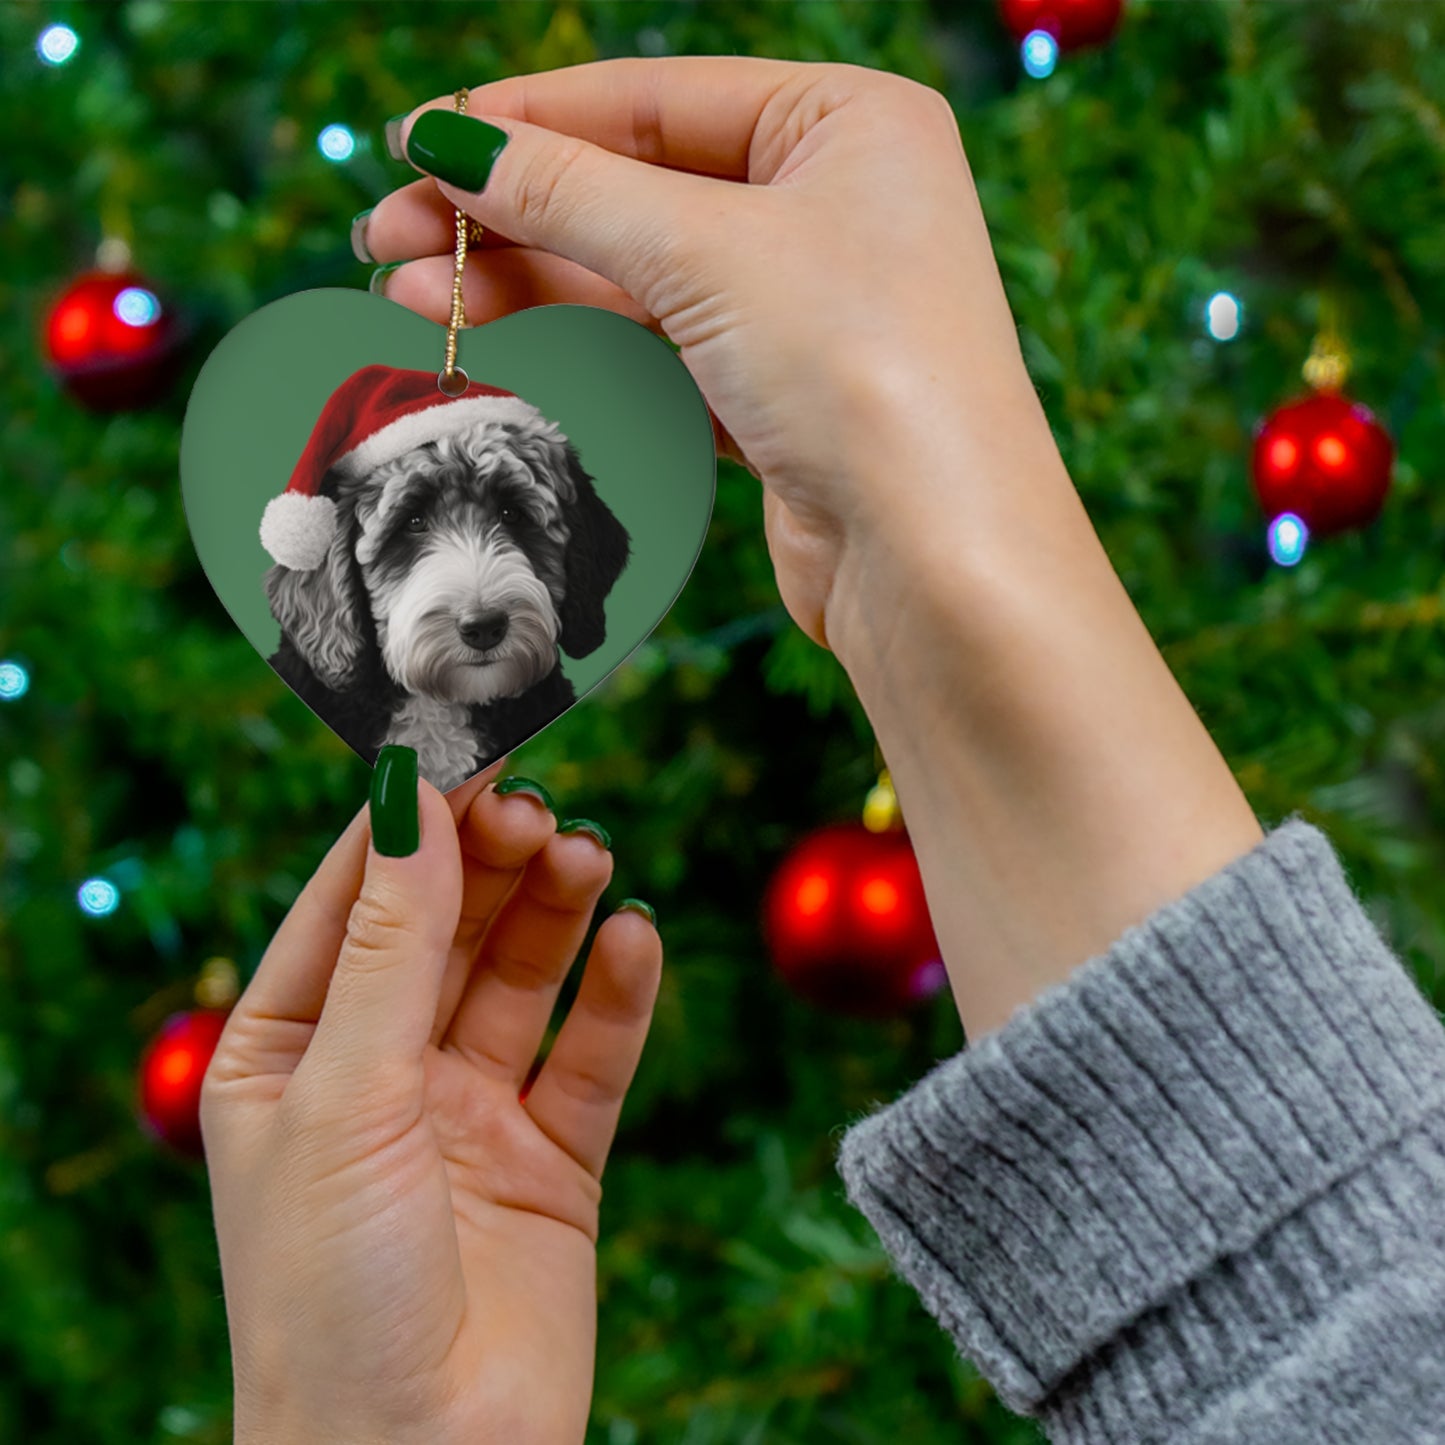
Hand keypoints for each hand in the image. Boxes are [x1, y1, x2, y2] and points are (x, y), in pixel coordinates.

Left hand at [201, 762, 661, 1444]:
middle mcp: (380, 1073)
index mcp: (290, 1052)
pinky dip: (617, 994)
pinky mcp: (553, 1159)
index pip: (353, 902)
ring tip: (589, 857)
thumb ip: (391, 944)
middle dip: (491, 861)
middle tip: (540, 807)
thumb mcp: (345, 1094)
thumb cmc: (330, 1293)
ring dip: (556, 910)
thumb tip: (407, 795)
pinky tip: (635, 938)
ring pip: (522, 977)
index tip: (467, 746)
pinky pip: (591, 1054)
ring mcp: (469, 1113)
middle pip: (447, 927)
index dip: (409, 823)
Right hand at [361, 57, 1060, 654]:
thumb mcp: (706, 252)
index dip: (526, 119)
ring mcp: (805, 305)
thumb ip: (570, 191)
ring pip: (638, 276)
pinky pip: (658, 349)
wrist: (934, 560)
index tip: (416, 141)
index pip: (654, 99)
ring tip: (409, 297)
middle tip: (387, 237)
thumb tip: (451, 141)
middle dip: (508, 214)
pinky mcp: (779, 396)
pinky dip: (580, 346)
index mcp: (847, 123)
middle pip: (635, 189)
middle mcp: (833, 204)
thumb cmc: (861, 372)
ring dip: (526, 284)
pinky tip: (499, 343)